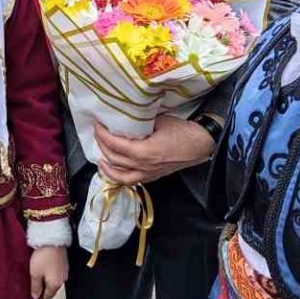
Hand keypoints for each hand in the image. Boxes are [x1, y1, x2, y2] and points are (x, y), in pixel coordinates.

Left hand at [29, 245, 67, 298]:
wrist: (52, 239)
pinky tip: (44, 263)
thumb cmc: (44, 256)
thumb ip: (35, 287)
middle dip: (43, 286)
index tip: (32, 291)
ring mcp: (64, 270)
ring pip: (54, 279)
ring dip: (46, 277)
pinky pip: (56, 270)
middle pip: (52, 288)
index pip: (48, 296)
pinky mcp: (64, 261)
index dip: (39, 295)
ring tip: (37, 270)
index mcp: (55, 284)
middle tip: (33, 280)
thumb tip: (36, 296)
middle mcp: (62, 279)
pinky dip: (50, 270)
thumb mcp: (35, 274)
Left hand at [94, 114, 215, 185]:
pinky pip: (130, 181)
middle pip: (114, 159)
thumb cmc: (183, 132)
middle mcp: (143, 166)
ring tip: (100, 156)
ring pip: (119, 175)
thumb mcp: (160, 121)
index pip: (115, 144)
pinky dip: (118, 177)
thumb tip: (126, 117)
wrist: (201, 146)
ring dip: (107, 166)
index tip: (97, 124)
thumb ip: (141, 122)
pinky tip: (113, 170)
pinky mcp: (152, 177)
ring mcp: (148, 174)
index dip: (103, 134)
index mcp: (144, 152)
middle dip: (102, 145)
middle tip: (97, 133)